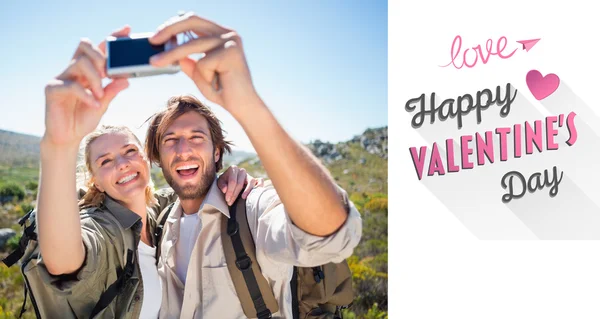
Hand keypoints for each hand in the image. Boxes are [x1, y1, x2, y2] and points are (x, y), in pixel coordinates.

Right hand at [43, 26, 130, 146]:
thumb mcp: (103, 105)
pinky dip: (87, 96)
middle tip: (108, 73)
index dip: (111, 38)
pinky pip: (72, 85)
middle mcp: (73, 71)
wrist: (67, 138)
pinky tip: (95, 105)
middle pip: (85, 46)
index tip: (126, 30)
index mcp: (86, 72)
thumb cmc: (83, 119)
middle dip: (100, 56)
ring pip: (80, 64)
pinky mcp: (52, 89)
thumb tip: (126, 79)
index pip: (98, 49)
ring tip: (100, 96)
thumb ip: (112, 91)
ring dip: (95, 79)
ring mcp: (61, 78)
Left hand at [149, 13, 258, 113]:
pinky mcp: (230, 53)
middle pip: (191, 21)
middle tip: (152, 40)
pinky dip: (204, 78)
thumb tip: (170, 50)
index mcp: (221, 34)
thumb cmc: (223, 91)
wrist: (244, 107)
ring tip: (155, 62)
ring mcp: (231, 42)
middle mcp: (228, 33)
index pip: (193, 20)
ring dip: (171, 55)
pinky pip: (202, 64)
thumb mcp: (200, 73)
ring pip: (192, 45)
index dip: (173, 25)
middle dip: (168, 30)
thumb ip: (188, 61)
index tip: (156, 36)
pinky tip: (217, 84)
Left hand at [217, 165, 264, 205]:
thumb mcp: (220, 182)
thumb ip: (221, 185)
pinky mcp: (256, 179)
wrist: (229, 181)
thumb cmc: (225, 182)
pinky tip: (255, 193)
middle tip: (230, 202)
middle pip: (240, 183)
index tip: (227, 199)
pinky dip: (260, 186)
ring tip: (243, 198)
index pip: (233, 181)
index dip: (230, 191)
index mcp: (233, 169)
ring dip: (247, 190)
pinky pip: (260, 181)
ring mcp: (249, 175)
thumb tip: (225, 190)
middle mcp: (242, 171)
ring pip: (251, 181)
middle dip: (235, 194)